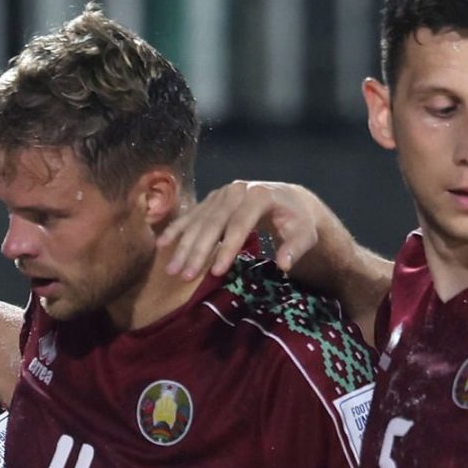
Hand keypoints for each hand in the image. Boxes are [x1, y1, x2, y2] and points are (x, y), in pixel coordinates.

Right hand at [157, 181, 321, 278]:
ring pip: (198, 222)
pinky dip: (176, 230)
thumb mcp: (305, 234)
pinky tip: (162, 245)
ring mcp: (221, 194)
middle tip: (184, 276)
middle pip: (212, 224)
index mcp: (258, 196)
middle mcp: (236, 191)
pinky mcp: (211, 199)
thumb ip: (295, 248)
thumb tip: (283, 265)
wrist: (288, 199)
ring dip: (183, 246)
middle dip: (197, 252)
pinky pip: (191, 216)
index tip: (216, 272)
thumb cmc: (296, 220)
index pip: (238, 225)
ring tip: (172, 269)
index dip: (227, 249)